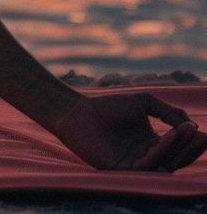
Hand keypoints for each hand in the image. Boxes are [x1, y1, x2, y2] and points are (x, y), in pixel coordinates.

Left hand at [51, 93, 206, 170]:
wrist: (78, 110)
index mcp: (151, 144)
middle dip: (190, 148)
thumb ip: (167, 111)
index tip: (203, 132)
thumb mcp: (144, 103)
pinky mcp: (121, 169)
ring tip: (187, 132)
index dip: (191, 141)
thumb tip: (190, 123)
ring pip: (163, 162)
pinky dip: (159, 151)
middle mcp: (145, 157)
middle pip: (174, 158)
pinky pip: (146, 164)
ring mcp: (133, 165)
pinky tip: (168, 136)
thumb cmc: (107, 106)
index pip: (177, 148)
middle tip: (202, 136)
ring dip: (178, 148)